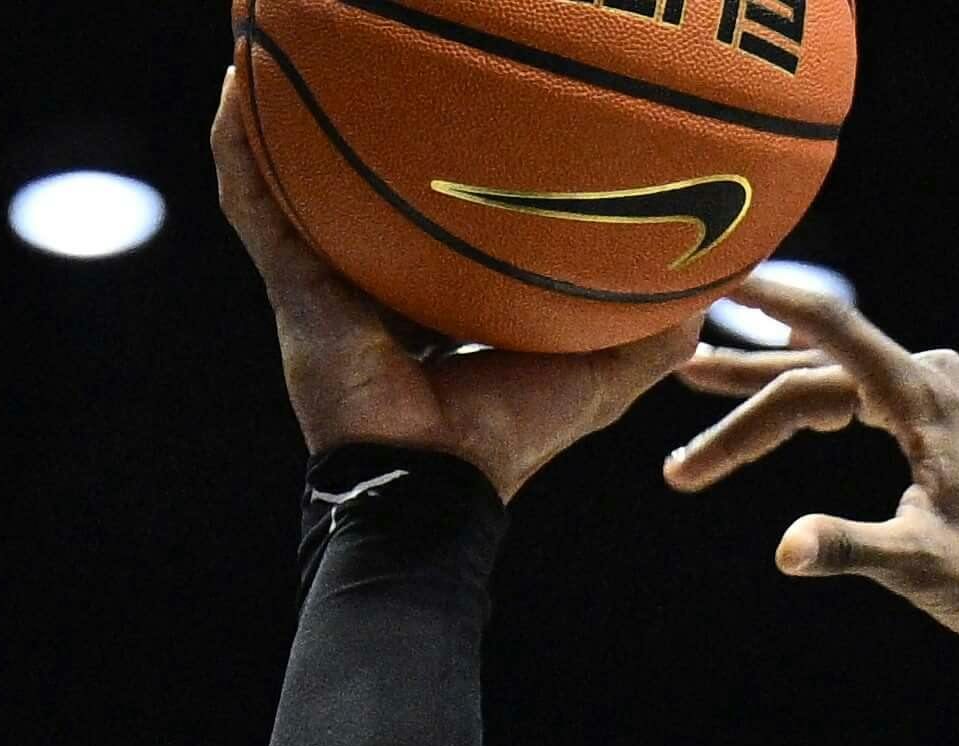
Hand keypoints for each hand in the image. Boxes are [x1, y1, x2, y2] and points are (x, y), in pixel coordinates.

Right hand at [206, 65, 701, 497]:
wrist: (437, 486)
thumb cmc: (512, 439)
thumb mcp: (602, 374)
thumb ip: (655, 329)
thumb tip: (722, 279)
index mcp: (437, 289)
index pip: (435, 206)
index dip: (443, 151)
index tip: (461, 93)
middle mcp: (376, 273)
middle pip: (360, 173)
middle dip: (357, 109)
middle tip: (363, 36)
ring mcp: (325, 276)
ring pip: (292, 171)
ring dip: (278, 103)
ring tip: (268, 28)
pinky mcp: (292, 286)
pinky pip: (254, 200)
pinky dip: (241, 144)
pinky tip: (237, 79)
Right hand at [660, 275, 958, 659]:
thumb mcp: (922, 568)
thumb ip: (850, 549)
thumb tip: (785, 550)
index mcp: (926, 397)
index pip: (832, 333)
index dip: (772, 300)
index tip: (721, 270)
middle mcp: (934, 379)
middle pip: (817, 371)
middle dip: (745, 392)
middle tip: (676, 384)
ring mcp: (942, 393)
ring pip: (836, 380)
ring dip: (770, 389)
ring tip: (699, 379)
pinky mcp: (945, 417)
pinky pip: (862, 391)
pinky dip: (813, 398)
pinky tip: (777, 393)